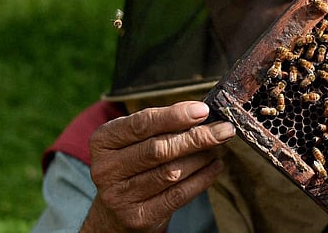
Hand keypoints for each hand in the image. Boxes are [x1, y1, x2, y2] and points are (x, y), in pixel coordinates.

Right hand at [82, 101, 234, 231]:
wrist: (116, 212)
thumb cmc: (134, 164)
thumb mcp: (137, 140)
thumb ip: (163, 124)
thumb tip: (201, 112)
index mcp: (103, 141)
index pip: (142, 124)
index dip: (175, 116)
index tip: (203, 111)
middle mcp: (106, 169)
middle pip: (159, 149)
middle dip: (196, 137)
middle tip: (224, 129)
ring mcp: (120, 196)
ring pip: (171, 172)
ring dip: (201, 158)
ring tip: (218, 148)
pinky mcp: (138, 217)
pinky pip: (178, 195)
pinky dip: (202, 179)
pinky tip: (214, 167)